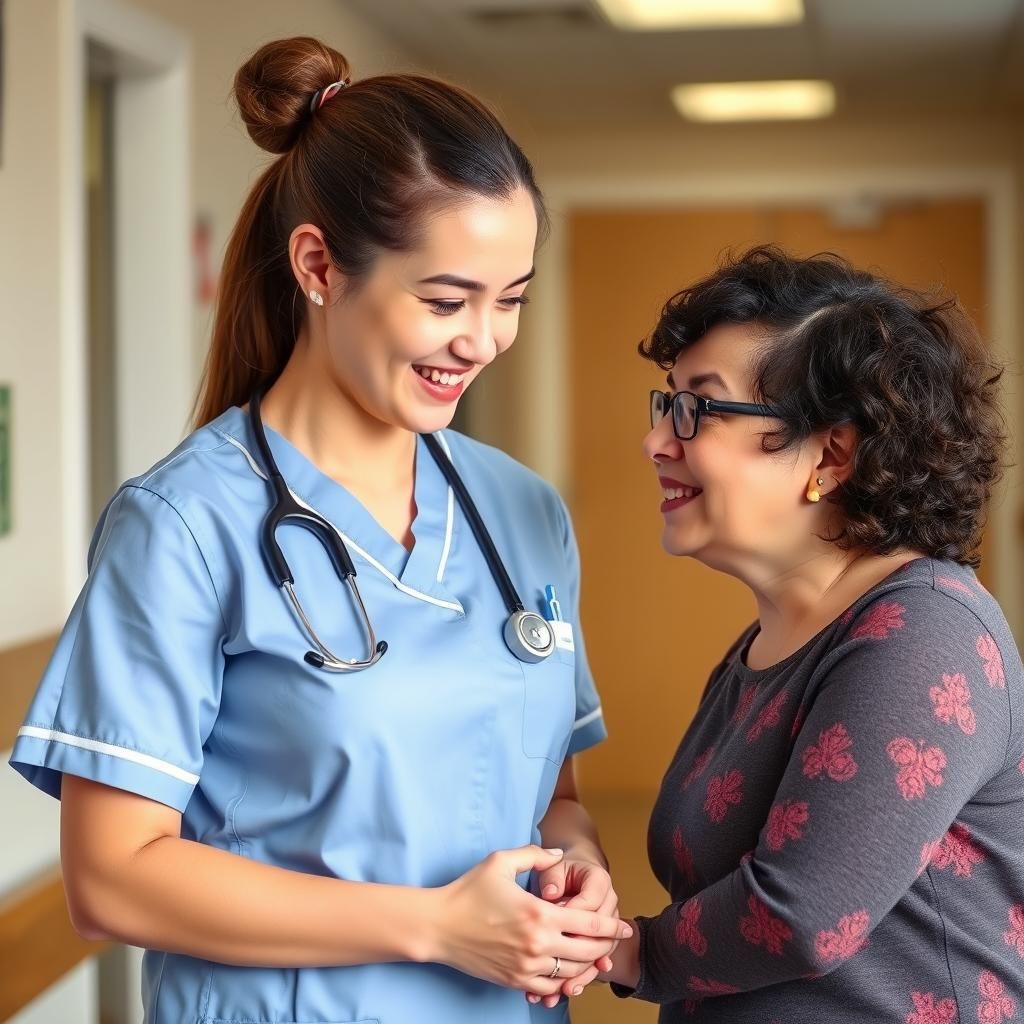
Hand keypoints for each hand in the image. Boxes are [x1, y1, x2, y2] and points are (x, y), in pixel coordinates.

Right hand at [431, 846, 632, 1000]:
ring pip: (572, 973)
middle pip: (587, 951)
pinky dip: (565, 983)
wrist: (438, 926)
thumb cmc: (468, 891)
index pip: (588, 922)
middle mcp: (537, 944)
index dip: (611, 925)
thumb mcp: (501, 861)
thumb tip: (557, 854)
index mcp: (539, 914)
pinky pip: (550, 989)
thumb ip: (535, 855)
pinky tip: (570, 973)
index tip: (624, 925)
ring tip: (597, 956)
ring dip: (589, 966)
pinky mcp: (514, 980)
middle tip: (616, 941)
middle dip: (606, 946)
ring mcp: (526, 967)